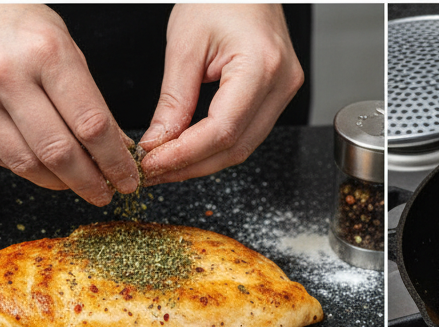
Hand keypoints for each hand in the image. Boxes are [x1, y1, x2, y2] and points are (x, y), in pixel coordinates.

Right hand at [0, 4, 138, 204]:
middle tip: (106, 194)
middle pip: (60, 154)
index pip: (91, 125)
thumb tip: (118, 149)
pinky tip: (46, 168)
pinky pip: (1, 159)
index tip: (128, 179)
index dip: (115, 162)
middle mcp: (6, 75)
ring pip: (28, 165)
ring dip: (61, 184)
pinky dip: (30, 170)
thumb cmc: (13, 22)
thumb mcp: (63, 46)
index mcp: (45, 52)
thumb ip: (90, 100)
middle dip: (91, 183)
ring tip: (78, 184)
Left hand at [138, 4, 302, 183]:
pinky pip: (246, 134)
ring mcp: (284, 94)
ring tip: (167, 164)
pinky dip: (215, 146)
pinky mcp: (276, 98)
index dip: (186, 154)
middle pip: (235, 147)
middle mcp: (281, 85)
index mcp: (261, 67)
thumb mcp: (185, 43)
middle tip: (156, 172)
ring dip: (202, 161)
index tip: (154, 163)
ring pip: (242, 147)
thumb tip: (158, 143)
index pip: (222, 130)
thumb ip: (174, 100)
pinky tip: (189, 149)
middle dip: (191, 165)